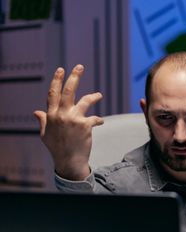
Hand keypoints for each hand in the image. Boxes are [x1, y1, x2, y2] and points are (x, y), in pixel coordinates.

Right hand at [33, 65, 103, 179]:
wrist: (70, 161)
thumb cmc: (57, 148)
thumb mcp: (46, 134)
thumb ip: (43, 121)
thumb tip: (36, 111)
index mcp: (51, 115)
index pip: (52, 93)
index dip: (57, 80)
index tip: (60, 69)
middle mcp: (61, 115)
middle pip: (68, 91)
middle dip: (74, 77)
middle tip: (80, 66)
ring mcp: (73, 119)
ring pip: (85, 101)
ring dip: (93, 96)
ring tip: (99, 95)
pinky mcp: (85, 125)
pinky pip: (95, 118)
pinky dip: (99, 120)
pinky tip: (100, 122)